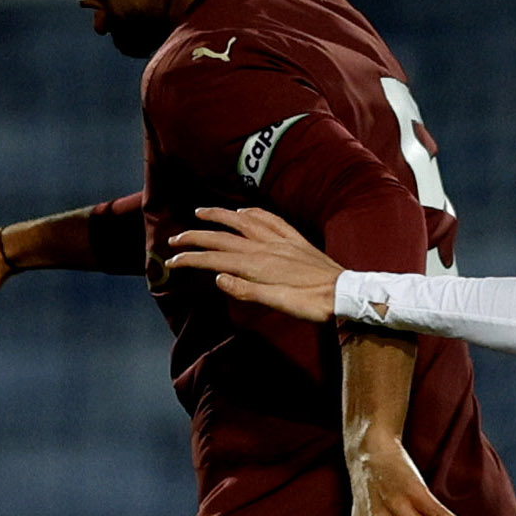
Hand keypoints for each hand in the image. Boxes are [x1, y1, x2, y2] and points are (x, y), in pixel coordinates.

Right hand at [168, 206, 341, 322]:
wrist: (344, 292)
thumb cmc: (311, 303)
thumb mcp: (278, 303)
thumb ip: (247, 290)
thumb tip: (217, 278)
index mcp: (257, 264)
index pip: (215, 259)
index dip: (191, 259)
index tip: (171, 262)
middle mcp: (265, 247)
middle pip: (222, 238)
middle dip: (195, 238)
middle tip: (175, 240)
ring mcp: (280, 240)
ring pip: (242, 222)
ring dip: (219, 216)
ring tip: (201, 212)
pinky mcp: (294, 239)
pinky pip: (268, 219)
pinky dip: (251, 213)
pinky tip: (243, 212)